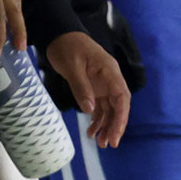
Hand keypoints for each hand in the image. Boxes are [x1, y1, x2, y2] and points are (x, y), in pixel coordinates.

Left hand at [43, 31, 130, 147]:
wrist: (59, 36)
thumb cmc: (67, 46)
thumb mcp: (72, 67)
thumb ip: (81, 87)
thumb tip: (90, 109)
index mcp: (109, 71)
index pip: (122, 96)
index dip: (121, 116)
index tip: (116, 132)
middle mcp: (110, 80)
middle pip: (119, 106)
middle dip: (116, 125)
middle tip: (110, 143)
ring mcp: (103, 85)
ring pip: (110, 109)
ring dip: (106, 126)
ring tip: (100, 143)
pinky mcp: (95, 88)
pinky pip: (99, 107)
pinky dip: (97, 120)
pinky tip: (91, 132)